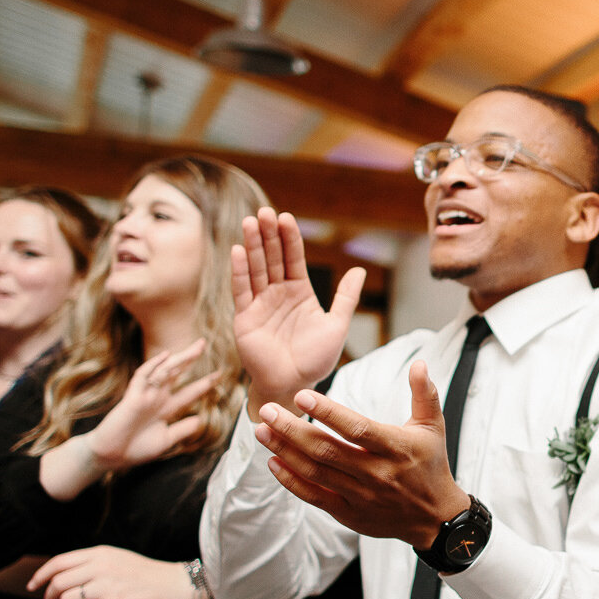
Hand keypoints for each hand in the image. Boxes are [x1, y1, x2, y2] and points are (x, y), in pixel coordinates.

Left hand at [27, 545, 195, 598]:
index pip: (58, 562)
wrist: (175, 587)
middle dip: (48, 598)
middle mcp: (101, 567)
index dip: (40, 576)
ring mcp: (108, 586)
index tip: (33, 586)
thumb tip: (65, 576)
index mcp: (100, 553)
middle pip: (58, 582)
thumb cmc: (146, 575)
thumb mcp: (118, 558)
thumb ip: (93, 562)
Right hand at [83, 339, 218, 471]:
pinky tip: (164, 356)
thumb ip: (182, 429)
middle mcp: (157, 398)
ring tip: (194, 348)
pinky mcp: (132, 397)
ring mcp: (145, 396)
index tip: (220, 374)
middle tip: (203, 343)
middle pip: (176, 374)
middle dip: (190, 359)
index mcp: (166, 408)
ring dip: (178, 359)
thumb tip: (200, 420)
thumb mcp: (166, 440)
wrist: (112, 456)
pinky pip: (142, 377)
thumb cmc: (136, 448)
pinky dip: (153, 366)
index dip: (204, 383)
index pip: (189, 392)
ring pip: (163, 371)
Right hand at [231, 208, 364, 412]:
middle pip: (272, 258)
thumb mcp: (336, 325)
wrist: (295, 387)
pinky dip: (240, 271)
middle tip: (264, 212)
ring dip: (252, 245)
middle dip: (268, 235)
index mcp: (299, 292)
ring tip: (250, 222)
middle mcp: (277, 294)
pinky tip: (238, 250)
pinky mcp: (245, 318)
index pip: (293, 258)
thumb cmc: (315, 360)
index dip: (289, 238)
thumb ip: (346, 297)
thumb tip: (360, 270)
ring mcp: (259, 305)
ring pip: (255, 269)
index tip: (286, 217)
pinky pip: (241, 291)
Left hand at [253, 361, 469, 548]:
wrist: (435, 518)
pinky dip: (291, 481)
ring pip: (316, 472)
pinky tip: (273, 462)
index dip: (328, 412)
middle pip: (328, 451)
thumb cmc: (431, 465)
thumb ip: (424, 394)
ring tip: (262, 431)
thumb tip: (419, 363)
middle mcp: (377, 473)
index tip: (302, 396)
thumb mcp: (434, 427)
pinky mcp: (350, 514)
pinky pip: (315, 497)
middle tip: (267, 410)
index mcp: (396, 448)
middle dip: (293, 429)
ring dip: (285, 451)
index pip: (357, 429)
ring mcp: (362, 496)